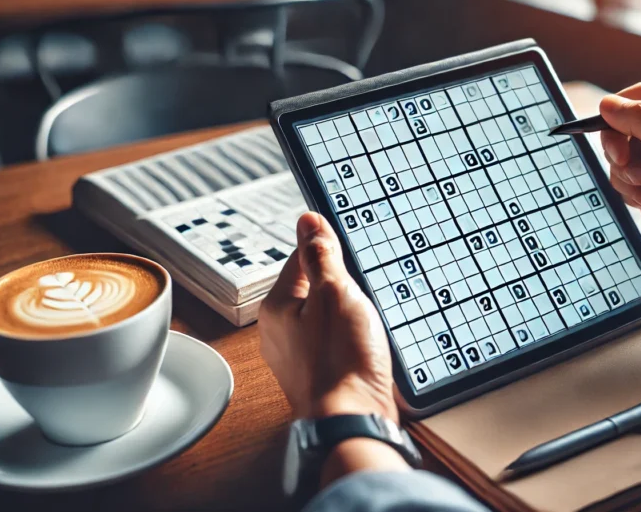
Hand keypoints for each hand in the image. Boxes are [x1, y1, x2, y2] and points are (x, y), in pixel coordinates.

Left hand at [259, 212, 396, 421]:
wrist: (352, 421)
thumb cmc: (342, 360)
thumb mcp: (336, 293)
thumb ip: (321, 255)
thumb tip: (307, 221)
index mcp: (276, 307)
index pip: (300, 259)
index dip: (329, 254)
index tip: (350, 260)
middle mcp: (278, 333)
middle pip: (315, 290)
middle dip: (343, 291)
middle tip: (360, 302)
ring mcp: (296, 357)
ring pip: (326, 318)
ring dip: (349, 317)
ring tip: (363, 328)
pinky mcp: (316, 376)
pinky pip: (333, 344)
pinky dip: (350, 342)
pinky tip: (363, 349)